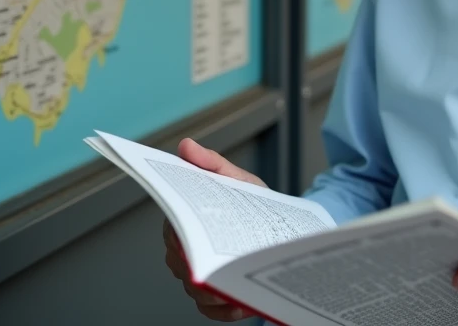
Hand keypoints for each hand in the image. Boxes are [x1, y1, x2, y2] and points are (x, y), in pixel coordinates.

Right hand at [163, 138, 266, 321]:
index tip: (191, 231)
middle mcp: (188, 253)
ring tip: (232, 283)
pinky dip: (224, 309)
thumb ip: (213, 164)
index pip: (172, 230)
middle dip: (196, 263)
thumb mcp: (239, 180)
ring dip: (212, 289)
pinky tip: (240, 302)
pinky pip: (212, 311)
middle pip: (179, 263)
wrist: (286, 229)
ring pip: (194, 290)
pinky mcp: (217, 301)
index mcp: (189, 222)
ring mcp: (201, 279)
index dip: (178, 232)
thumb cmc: (257, 204)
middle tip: (214, 260)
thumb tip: (187, 147)